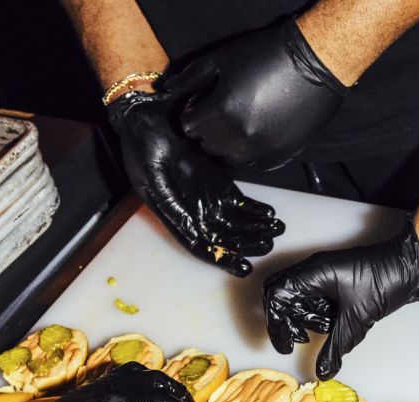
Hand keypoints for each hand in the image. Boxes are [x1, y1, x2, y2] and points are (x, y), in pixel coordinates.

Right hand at [107, 89, 285, 275]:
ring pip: (236, 222)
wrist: (148, 116)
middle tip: (268, 244)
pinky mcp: (219, 182)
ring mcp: (207, 197)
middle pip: (225, 237)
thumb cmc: (142, 145)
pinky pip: (241, 202)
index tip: (244, 267)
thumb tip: (190, 230)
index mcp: (174, 216)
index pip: (201, 246)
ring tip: (276, 230)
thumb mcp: (151, 176)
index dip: (222, 259)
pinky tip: (270, 214)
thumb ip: (170, 205)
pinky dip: (256, 210)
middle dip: (248, 243)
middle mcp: (192, 211)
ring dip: (256, 229)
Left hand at [161, 19, 346, 168]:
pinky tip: (258, 131)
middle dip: (209, 129)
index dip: (194, 112)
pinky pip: (255, 164)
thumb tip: (169, 89)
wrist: (315, 63)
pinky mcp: (280, 156)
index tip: (203, 103)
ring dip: (228, 144)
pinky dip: (251, 151)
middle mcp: (240, 138)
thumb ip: (191, 76)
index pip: (190, 126)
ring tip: (239, 122)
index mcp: (221, 113)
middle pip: (208, 145)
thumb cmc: (268, 55)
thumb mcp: (222, 58)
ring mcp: (262, 151)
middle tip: (221, 110)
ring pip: (230, 158)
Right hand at [263, 218, 418, 378]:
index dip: (276, 324)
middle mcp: (313, 269)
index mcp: (313, 273)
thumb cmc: (386, 279)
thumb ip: (336, 347)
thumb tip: (322, 371)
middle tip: (297, 340)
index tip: (286, 346)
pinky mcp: (333, 279)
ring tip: (324, 330)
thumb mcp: (358, 319)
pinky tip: (333, 324)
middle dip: (285, 320)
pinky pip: (314, 296)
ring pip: (297, 297)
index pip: (277, 296)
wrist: (410, 265)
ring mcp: (322, 273)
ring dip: (305, 317)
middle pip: (280, 294)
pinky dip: (317, 313)